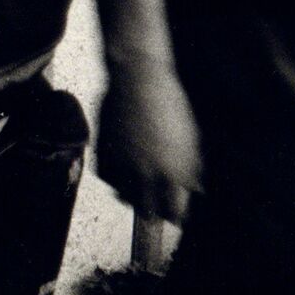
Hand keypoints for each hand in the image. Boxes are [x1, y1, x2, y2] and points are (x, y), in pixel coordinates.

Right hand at [96, 66, 201, 224]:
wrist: (138, 80)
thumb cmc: (170, 105)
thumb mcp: (190, 139)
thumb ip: (190, 168)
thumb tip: (191, 188)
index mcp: (174, 171)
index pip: (175, 210)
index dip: (176, 214)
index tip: (176, 214)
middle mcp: (147, 172)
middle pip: (148, 210)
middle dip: (153, 211)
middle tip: (156, 207)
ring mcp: (123, 163)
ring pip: (123, 196)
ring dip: (131, 195)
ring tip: (138, 187)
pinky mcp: (104, 151)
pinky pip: (107, 177)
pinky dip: (113, 177)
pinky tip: (121, 170)